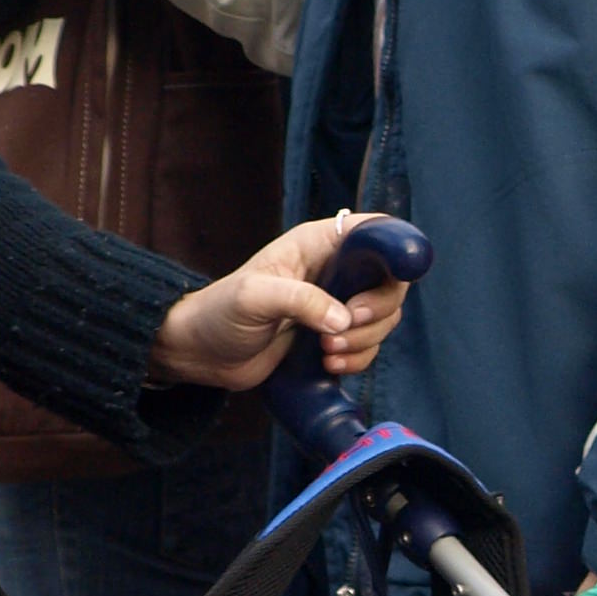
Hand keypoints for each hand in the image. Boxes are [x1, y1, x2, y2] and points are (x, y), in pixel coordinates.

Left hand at [148, 212, 409, 391]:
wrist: (203, 352)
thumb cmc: (220, 312)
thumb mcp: (255, 298)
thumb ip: (302, 301)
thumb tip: (343, 321)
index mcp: (318, 243)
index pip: (376, 231)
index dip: (393, 252)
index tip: (381, 284)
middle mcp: (334, 269)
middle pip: (390, 282)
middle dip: (375, 312)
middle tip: (344, 327)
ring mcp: (336, 304)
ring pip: (383, 319)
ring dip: (365, 341)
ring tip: (326, 352)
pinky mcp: (333, 336)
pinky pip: (367, 346)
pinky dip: (358, 358)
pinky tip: (329, 364)